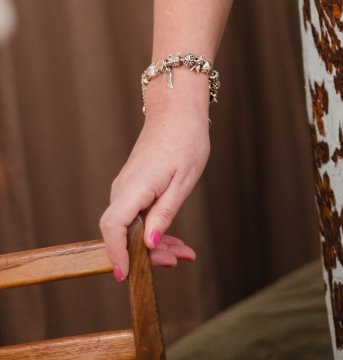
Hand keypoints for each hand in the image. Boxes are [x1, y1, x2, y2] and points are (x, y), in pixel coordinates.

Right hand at [100, 104, 208, 279]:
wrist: (177, 111)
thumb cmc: (185, 140)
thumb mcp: (183, 180)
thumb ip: (165, 213)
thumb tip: (150, 245)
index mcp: (135, 186)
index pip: (113, 226)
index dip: (116, 253)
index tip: (125, 275)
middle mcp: (124, 189)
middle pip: (123, 233)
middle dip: (147, 255)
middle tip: (177, 261)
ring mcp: (127, 188)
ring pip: (132, 227)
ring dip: (155, 245)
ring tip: (184, 254)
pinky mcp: (134, 188)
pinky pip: (138, 216)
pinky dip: (155, 230)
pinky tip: (175, 241)